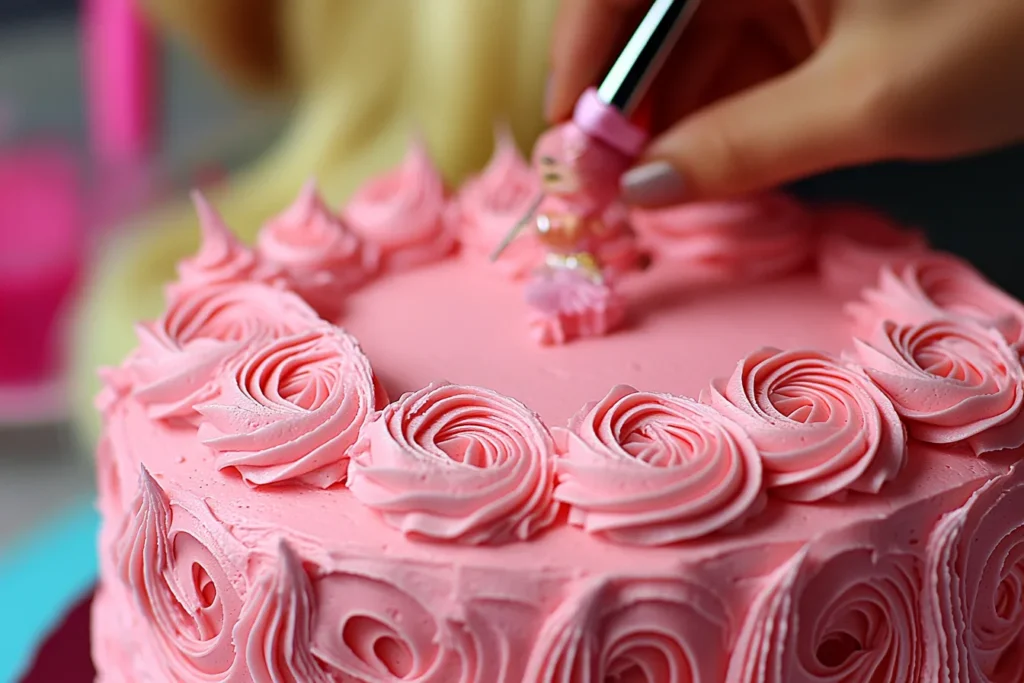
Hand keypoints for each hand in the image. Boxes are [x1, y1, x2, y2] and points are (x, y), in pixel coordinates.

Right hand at [547, 0, 1023, 206]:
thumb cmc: (1010, 25)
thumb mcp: (868, 100)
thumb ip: (742, 149)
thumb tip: (642, 192)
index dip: (584, 67)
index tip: (569, 148)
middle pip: (655, 27)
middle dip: (635, 114)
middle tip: (619, 198)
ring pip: (698, 54)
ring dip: (682, 128)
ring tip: (674, 200)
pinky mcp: (816, 6)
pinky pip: (746, 63)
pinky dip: (730, 119)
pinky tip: (724, 170)